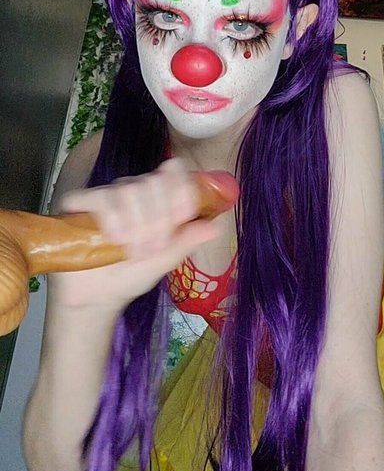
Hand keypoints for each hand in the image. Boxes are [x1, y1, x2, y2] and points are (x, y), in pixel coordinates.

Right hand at [49, 158, 221, 311]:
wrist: (96, 297)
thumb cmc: (131, 275)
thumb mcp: (164, 261)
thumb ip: (187, 241)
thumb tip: (216, 227)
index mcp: (158, 199)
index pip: (175, 173)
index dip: (181, 191)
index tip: (182, 217)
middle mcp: (134, 190)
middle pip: (153, 182)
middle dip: (158, 218)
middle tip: (152, 248)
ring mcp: (106, 195)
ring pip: (129, 189)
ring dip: (135, 224)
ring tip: (131, 251)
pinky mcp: (80, 203)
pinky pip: (100, 196)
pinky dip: (112, 218)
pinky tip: (113, 239)